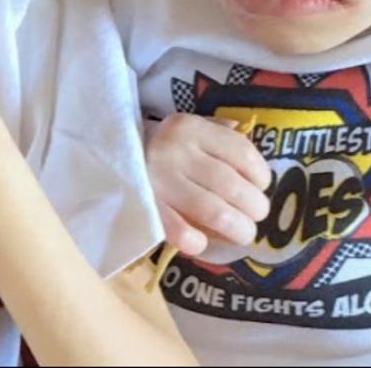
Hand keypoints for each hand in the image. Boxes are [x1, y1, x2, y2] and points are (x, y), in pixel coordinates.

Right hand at [146, 113, 272, 256]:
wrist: (109, 155)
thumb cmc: (161, 145)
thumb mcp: (188, 128)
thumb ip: (221, 135)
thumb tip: (253, 160)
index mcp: (190, 128)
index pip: (241, 152)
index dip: (261, 174)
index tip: (261, 186)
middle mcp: (175, 152)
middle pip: (231, 186)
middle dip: (254, 206)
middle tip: (256, 215)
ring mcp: (159, 182)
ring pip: (214, 212)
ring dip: (238, 228)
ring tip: (243, 233)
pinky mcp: (146, 209)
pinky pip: (180, 232)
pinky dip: (198, 241)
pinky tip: (204, 241)